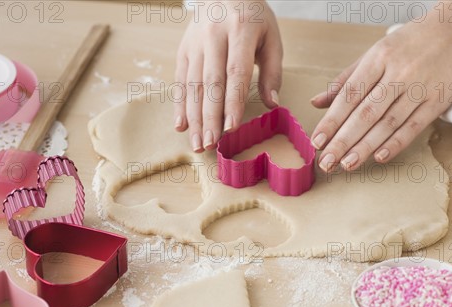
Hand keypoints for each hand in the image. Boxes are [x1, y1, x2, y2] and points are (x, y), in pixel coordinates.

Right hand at [174, 0, 282, 151]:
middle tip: (211, 144)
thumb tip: (272, 104)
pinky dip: (179, 105)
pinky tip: (181, 126)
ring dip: (193, 117)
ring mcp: (194, 43)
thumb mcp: (271, 37)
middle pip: (210, 83)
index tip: (231, 128)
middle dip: (209, 117)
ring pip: (192, 85)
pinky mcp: (183, 50)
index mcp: (240, 30)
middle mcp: (213, 35)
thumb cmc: (252, 17)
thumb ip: (273, 71)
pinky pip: (180, 81)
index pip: (236, 72)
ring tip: (197, 143)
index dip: (232, 102)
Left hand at [309, 8, 451, 171]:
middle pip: (365, 113)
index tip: (317, 140)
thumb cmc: (410, 42)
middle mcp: (398, 73)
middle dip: (343, 140)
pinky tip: (379, 157)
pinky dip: (396, 143)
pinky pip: (414, 126)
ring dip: (365, 146)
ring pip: (388, 123)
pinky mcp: (438, 101)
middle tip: (327, 162)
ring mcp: (420, 88)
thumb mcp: (374, 53)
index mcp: (378, 59)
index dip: (332, 120)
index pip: (349, 95)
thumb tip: (317, 103)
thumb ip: (345, 80)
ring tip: (347, 164)